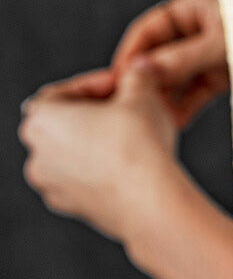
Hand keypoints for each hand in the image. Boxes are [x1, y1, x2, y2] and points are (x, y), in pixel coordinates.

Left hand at [19, 60, 184, 246]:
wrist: (149, 201)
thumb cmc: (137, 148)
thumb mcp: (141, 94)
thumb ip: (136, 76)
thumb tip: (140, 69)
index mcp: (39, 122)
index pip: (64, 91)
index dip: (99, 83)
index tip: (124, 83)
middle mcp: (37, 156)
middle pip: (68, 123)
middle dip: (100, 113)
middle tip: (132, 107)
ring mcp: (54, 187)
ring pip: (77, 154)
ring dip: (102, 142)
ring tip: (137, 135)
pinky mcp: (76, 209)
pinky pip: (88, 179)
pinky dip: (106, 169)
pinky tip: (135, 162)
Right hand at [110, 0, 229, 127]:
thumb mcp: (222, 44)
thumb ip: (181, 59)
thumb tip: (137, 74)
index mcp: (192, 5)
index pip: (147, 31)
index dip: (129, 57)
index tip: (115, 84)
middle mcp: (197, 26)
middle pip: (158, 56)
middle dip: (144, 83)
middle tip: (125, 110)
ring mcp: (209, 51)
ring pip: (175, 77)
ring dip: (163, 99)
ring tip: (147, 124)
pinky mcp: (222, 74)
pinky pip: (195, 91)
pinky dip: (184, 107)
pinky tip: (172, 125)